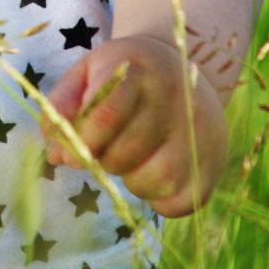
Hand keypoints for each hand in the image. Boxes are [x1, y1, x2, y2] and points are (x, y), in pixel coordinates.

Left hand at [38, 33, 228, 216]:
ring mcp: (199, 133)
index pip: (106, 115)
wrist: (187, 66)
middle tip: (104, 151)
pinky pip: (182, 202)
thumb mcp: (89, 71)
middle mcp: (173, 101)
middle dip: (103, 161)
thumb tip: (54, 152)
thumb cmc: (126, 74)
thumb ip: (64, 103)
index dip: (81, 143)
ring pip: (156, 181)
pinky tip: (153, 175)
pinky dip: (161, 200)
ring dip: (132, 182)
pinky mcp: (214, 163)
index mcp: (136, 72)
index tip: (68, 155)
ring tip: (131, 160)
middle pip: (125, 154)